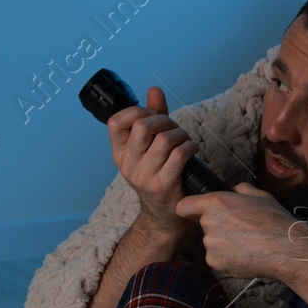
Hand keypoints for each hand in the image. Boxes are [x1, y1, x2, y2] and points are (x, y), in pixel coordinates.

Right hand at [107, 85, 198, 235]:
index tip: (151, 116)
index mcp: (119, 153)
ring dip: (180, 134)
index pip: (115, 122)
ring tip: (184, 140)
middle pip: (142, 125)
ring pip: (163, 139)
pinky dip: (189, 147)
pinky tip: (191, 149)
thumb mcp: (150, 147)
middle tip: (173, 128)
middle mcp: (127, 165)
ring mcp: (143, 176)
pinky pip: (178, 154)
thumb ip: (153, 117)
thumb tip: (154, 90)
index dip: (136, 111)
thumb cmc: (159, 175)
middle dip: (164, 120)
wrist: (164, 216)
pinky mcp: (162, 185)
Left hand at [175, 182, 307, 280]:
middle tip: (240, 229)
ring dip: (224, 243)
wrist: (285, 248)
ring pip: (212, 243)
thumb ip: (238, 190)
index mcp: (215, 203)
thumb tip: (232, 191)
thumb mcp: (258, 194)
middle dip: (218, 227)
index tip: (195, 212)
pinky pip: (217, 259)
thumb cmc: (274, 220)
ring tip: (247, 242)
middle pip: (204, 225)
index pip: (184, 206)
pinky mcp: (215, 263)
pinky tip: (246, 254)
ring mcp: (211, 245)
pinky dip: (228, 258)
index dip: (190, 209)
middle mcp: (208, 223)